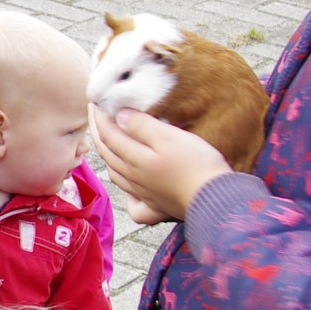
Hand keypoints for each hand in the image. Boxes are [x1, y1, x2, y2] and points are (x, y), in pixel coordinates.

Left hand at [91, 107, 227, 223]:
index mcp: (135, 159)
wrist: (215, 199)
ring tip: (106, 142)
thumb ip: (142, 126)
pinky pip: (132, 201)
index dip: (99, 118)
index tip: (96, 103)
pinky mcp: (156, 206)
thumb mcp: (169, 137)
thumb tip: (119, 117)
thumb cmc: (196, 165)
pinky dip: (125, 190)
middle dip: (99, 133)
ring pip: (115, 173)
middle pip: (107, 154)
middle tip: (95, 116)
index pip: (109, 135)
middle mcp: (133, 178)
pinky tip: (128, 187)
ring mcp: (143, 194)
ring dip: (107, 156)